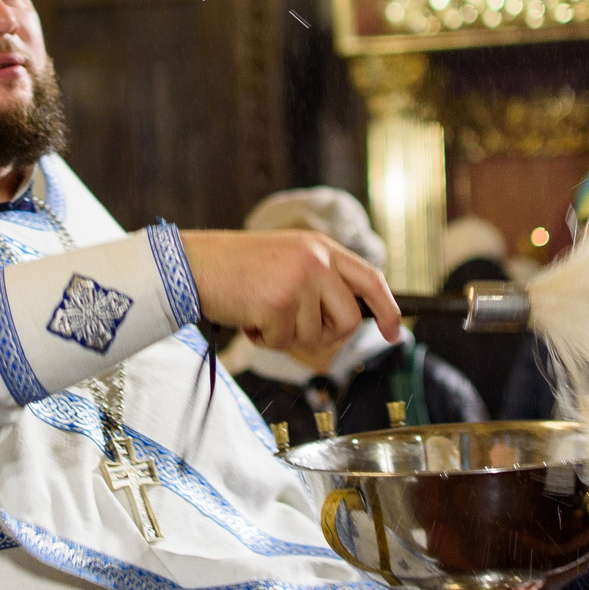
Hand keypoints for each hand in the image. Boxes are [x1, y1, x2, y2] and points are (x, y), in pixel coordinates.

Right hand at [182, 230, 399, 360]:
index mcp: (321, 248)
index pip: (370, 278)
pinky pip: (285, 341)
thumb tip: (349, 320)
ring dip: (286, 335)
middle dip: (324, 335)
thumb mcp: (287, 261)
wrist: (194, 264)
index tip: (394, 332)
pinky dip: (265, 339)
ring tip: (261, 312)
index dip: (387, 308)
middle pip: (347, 319)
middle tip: (291, 325)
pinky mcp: (279, 303)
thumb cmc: (236, 268)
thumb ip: (319, 280)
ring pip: (315, 336)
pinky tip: (248, 317)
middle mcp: (316, 260)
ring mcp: (299, 281)